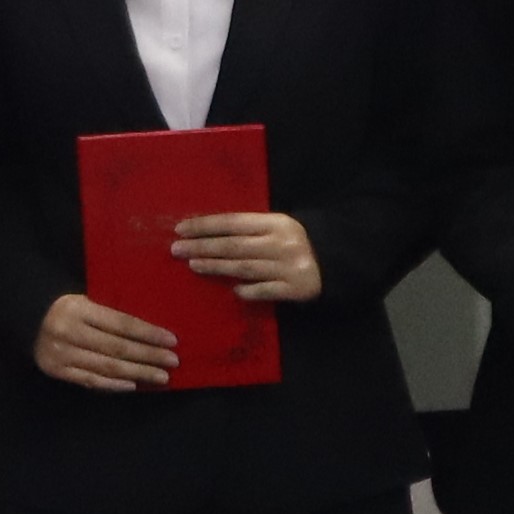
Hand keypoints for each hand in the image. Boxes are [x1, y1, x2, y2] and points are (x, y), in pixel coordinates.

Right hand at [33, 291, 178, 391]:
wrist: (27, 317)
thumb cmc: (66, 306)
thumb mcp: (86, 299)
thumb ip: (111, 313)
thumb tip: (150, 331)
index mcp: (79, 309)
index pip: (121, 324)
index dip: (148, 333)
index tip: (171, 340)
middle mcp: (69, 332)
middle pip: (117, 348)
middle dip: (148, 356)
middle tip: (173, 362)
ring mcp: (62, 354)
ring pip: (107, 367)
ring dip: (137, 373)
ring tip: (160, 377)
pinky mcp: (57, 371)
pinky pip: (90, 380)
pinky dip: (114, 384)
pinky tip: (133, 385)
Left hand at [173, 209, 323, 303]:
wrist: (337, 259)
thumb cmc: (297, 240)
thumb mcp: (278, 227)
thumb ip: (250, 230)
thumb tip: (208, 234)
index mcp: (275, 222)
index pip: (232, 223)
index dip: (205, 226)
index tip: (180, 229)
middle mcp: (280, 243)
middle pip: (233, 246)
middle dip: (202, 247)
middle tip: (176, 249)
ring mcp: (288, 267)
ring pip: (245, 268)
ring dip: (216, 267)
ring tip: (193, 265)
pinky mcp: (295, 289)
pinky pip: (265, 291)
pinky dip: (248, 291)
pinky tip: (232, 291)